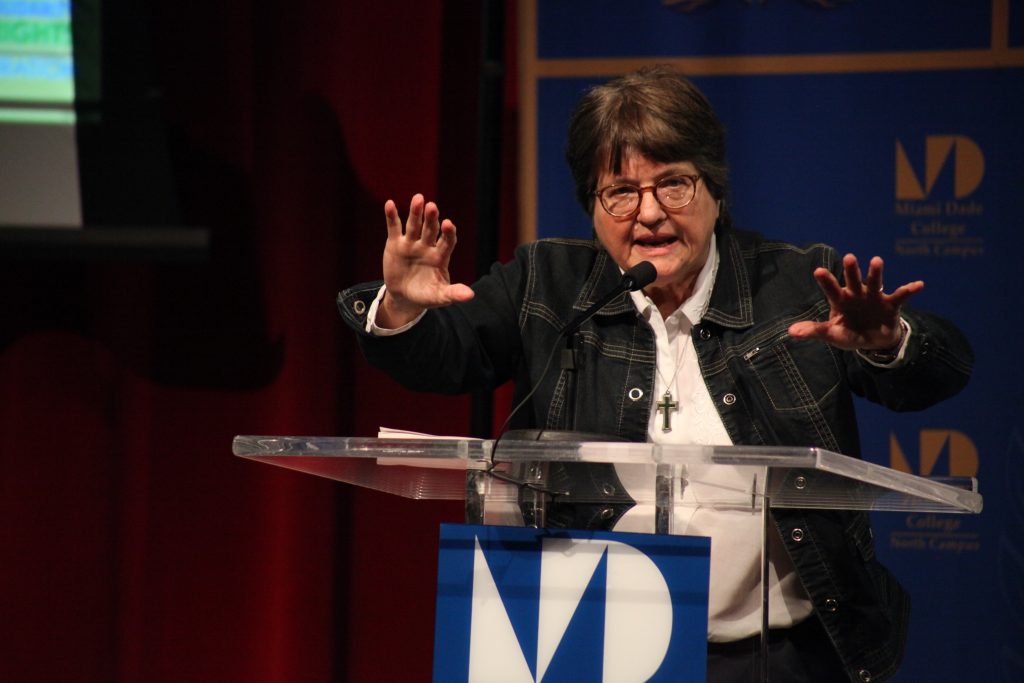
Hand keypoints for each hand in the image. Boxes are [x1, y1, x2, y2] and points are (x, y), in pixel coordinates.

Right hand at [378, 194, 473, 327]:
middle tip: (432, 206)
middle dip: (431, 219)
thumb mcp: (439, 297)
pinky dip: (391, 216)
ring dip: (415, 212)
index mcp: (440, 257)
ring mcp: (411, 243)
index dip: (448, 233)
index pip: (447, 241)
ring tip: (418, 198)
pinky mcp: (395, 243)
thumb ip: (453, 294)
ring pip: (414, 225)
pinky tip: (389, 204)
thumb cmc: (426, 295)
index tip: (448, 224)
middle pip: (431, 229)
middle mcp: (427, 246)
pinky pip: (394, 227)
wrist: (404, 297)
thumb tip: (470, 296)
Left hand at [788, 254, 922, 350]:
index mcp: (840, 300)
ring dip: (876, 273)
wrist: (873, 340)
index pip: (831, 289)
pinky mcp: (891, 304)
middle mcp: (856, 294)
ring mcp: (874, 297)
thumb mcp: (832, 334)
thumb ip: (814, 331)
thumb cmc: (849, 333)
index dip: (826, 281)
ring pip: (875, 282)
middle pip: (852, 280)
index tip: (818, 271)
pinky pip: (901, 295)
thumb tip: (790, 332)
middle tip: (849, 258)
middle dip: (851, 270)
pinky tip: (919, 284)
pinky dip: (910, 290)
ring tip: (877, 261)